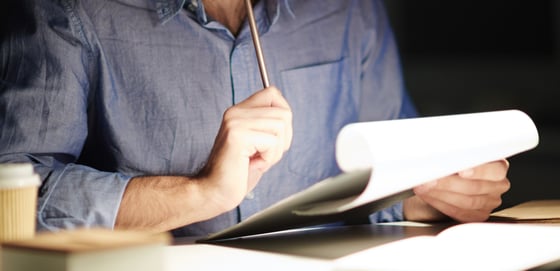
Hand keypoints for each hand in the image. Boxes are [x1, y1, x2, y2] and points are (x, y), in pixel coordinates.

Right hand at [198, 86, 292, 211]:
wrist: (214, 192)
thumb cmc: (237, 173)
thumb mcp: (257, 144)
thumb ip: (268, 125)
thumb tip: (286, 114)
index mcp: (239, 111)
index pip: (272, 93)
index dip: (282, 114)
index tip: (273, 137)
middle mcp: (236, 112)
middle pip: (284, 113)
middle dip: (283, 139)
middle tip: (263, 154)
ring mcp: (236, 122)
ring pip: (281, 127)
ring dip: (275, 151)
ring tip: (257, 160)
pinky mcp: (238, 136)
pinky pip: (272, 142)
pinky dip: (269, 158)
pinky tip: (252, 164)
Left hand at [403, 160, 510, 221]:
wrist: (442, 176)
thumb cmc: (450, 160)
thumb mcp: (452, 151)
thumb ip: (453, 152)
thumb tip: (440, 153)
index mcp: (498, 164)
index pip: (495, 170)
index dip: (478, 171)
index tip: (461, 171)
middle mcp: (498, 184)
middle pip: (475, 187)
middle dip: (447, 183)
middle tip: (429, 179)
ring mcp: (490, 201)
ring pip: (467, 202)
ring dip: (440, 194)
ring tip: (424, 186)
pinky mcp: (478, 214)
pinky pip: (460, 212)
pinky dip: (441, 203)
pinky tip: (429, 195)